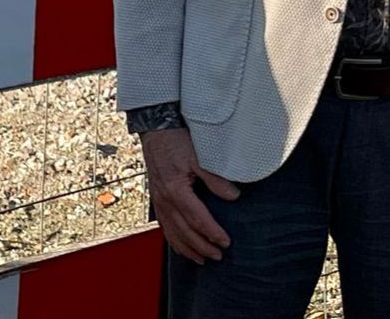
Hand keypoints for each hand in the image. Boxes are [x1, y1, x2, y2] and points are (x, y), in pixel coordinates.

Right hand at [141, 128, 239, 263]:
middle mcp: (165, 200)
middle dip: (202, 247)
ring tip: (201, 259)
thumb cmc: (176, 141)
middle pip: (185, 231)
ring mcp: (159, 201)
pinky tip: (181, 246)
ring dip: (188, 248)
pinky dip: (173, 240)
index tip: (225, 242)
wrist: (156, 130)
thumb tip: (233, 195)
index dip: (212, 233)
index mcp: (176, 190)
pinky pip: (164, 226)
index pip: (198, 219)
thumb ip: (215, 179)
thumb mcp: (199, 157)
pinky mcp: (157, 199)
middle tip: (218, 256)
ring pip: (172, 233)